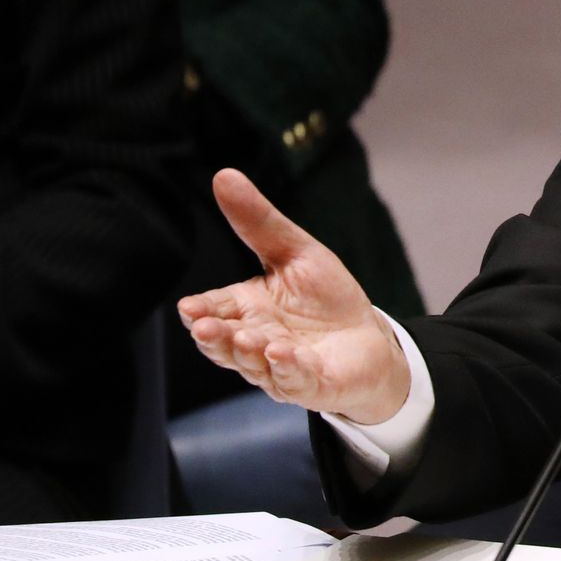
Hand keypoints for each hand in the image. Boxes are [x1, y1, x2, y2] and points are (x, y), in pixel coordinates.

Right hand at [178, 169, 408, 423]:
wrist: (369, 340)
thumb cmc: (326, 299)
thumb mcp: (296, 252)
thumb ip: (259, 223)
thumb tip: (223, 175)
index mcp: (245, 309)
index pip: (214, 309)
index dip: (202, 310)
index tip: (191, 308)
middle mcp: (254, 342)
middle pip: (224, 342)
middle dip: (214, 336)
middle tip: (203, 326)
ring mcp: (279, 368)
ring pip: (253, 365)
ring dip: (246, 353)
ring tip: (244, 337)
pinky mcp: (311, 385)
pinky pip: (293, 380)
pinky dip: (286, 368)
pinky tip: (281, 353)